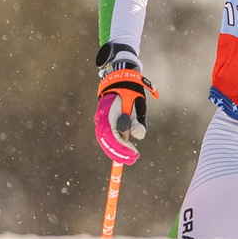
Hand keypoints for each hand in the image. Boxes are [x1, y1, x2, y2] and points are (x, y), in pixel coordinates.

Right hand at [94, 47, 157, 163]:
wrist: (119, 78)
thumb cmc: (131, 91)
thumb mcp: (138, 104)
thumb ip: (138, 120)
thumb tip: (138, 136)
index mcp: (110, 112)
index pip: (113, 135)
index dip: (123, 147)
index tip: (134, 154)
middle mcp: (101, 117)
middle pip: (106, 140)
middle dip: (118, 152)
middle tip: (132, 159)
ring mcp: (100, 119)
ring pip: (103, 140)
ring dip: (115, 151)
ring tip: (128, 158)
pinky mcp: (102, 121)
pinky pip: (104, 136)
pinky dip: (112, 145)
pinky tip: (122, 151)